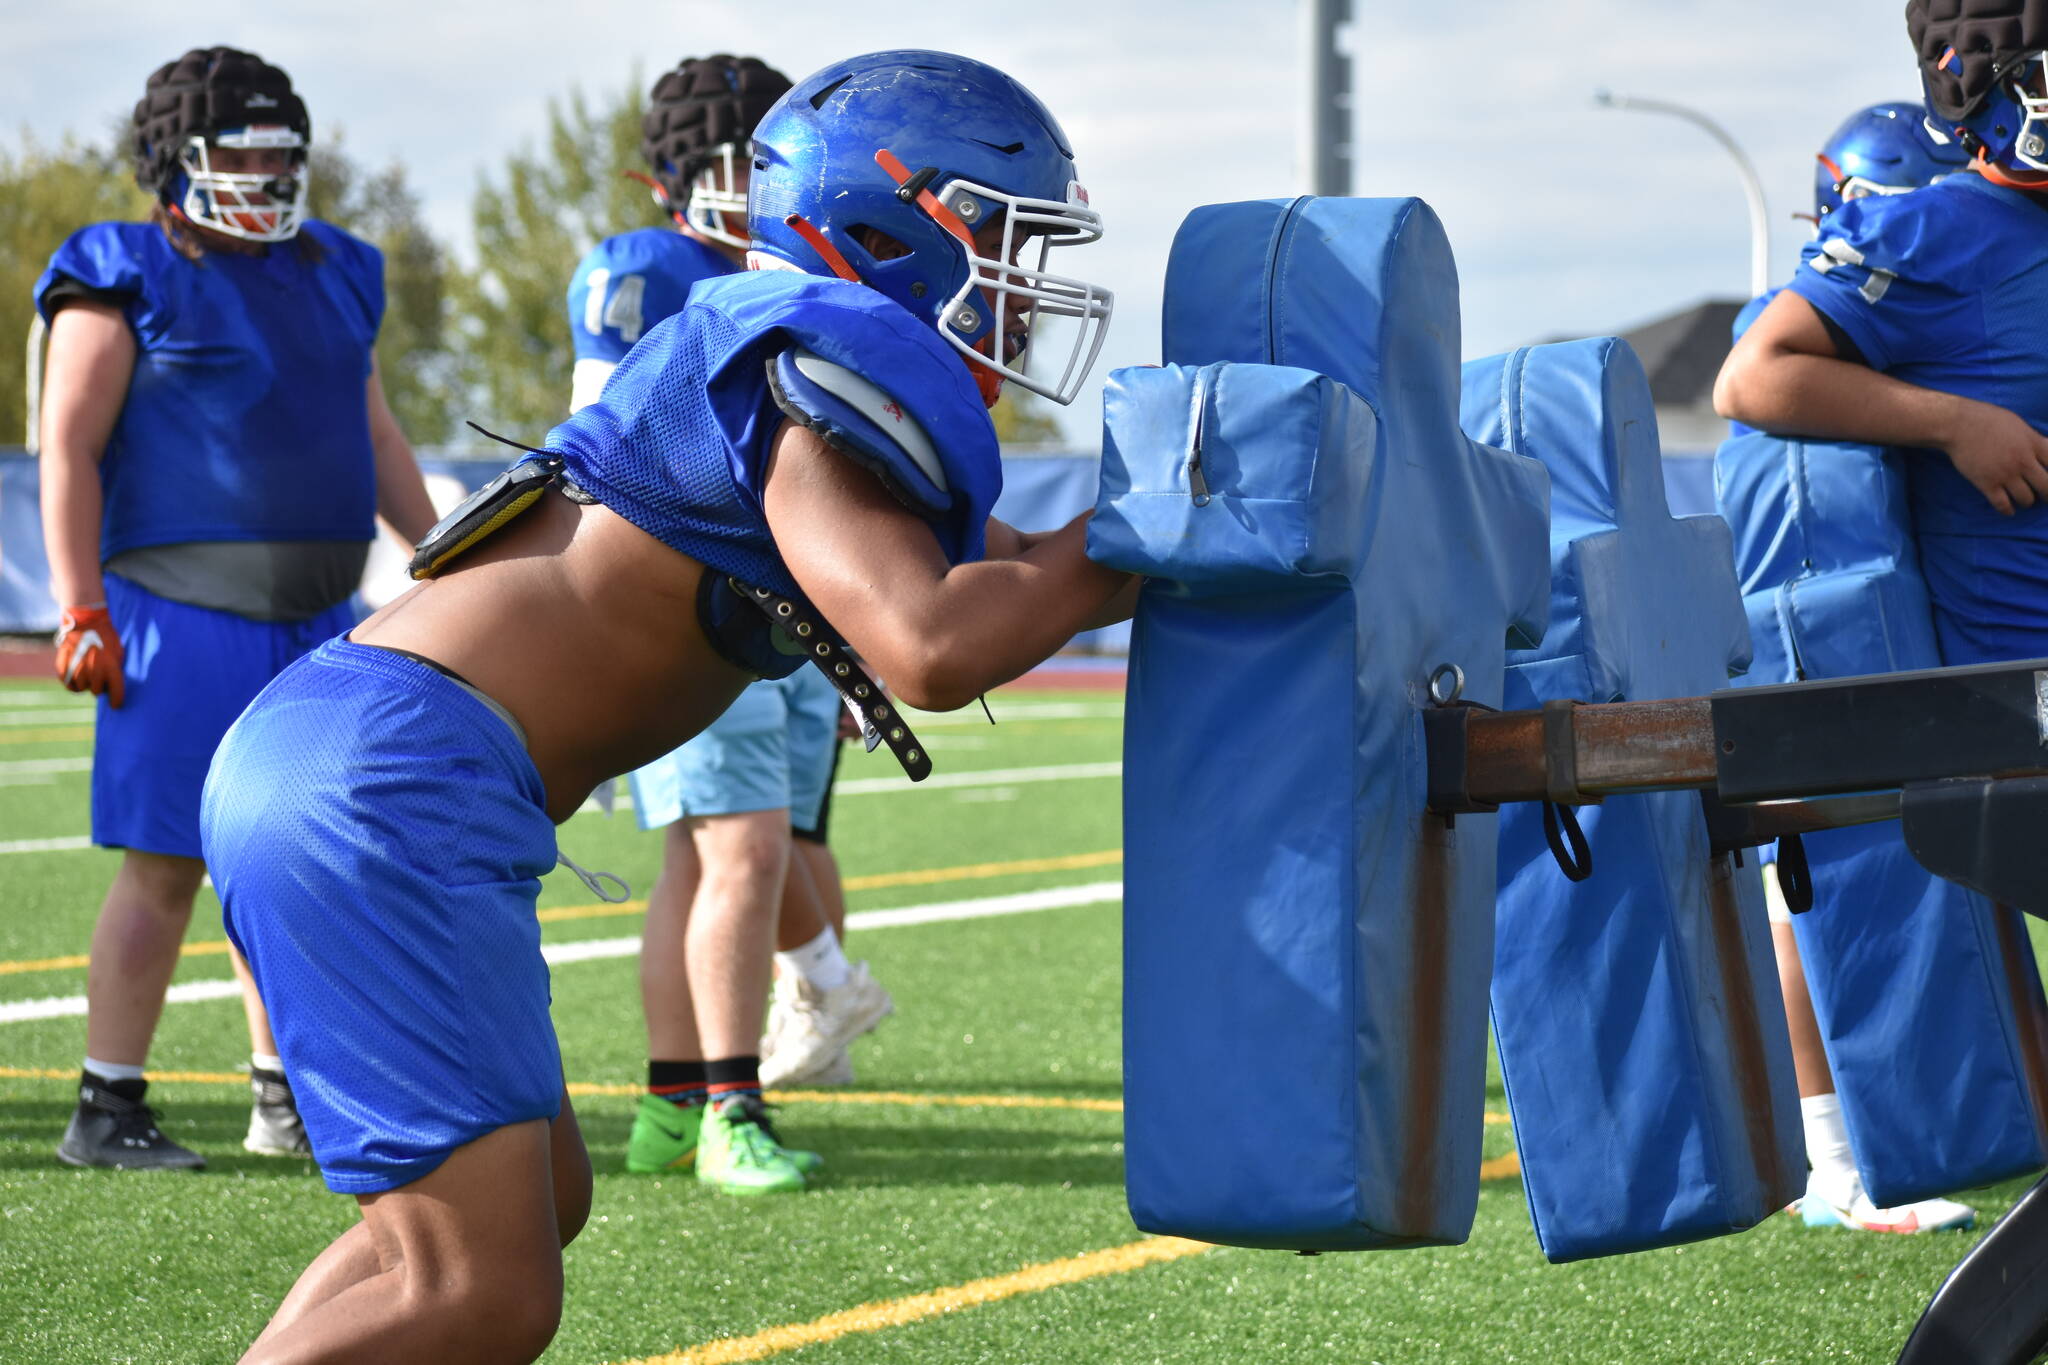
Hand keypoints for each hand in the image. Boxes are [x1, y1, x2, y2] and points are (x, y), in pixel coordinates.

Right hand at [54, 603, 123, 706]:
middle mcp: (94, 672)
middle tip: (101, 677)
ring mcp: (77, 670)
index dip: (116, 701)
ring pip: (82, 688)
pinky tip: (76, 679)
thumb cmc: (106, 637)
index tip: (116, 705)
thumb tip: (113, 686)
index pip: (115, 693)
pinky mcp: (63, 667)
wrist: (86, 622)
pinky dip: (72, 684)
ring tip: (88, 673)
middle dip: (100, 687)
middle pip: (97, 692)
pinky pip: (67, 684)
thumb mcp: (119, 653)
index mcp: (111, 668)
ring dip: (86, 684)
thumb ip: (116, 671)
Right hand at [1940, 398, 2047, 515]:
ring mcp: (2005, 474)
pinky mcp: (1987, 484)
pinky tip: (2009, 511)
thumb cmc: (1988, 420)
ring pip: (2026, 499)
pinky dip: (2007, 510)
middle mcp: (2023, 462)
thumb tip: (2046, 448)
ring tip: (2024, 500)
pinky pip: (2002, 504)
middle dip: (2047, 494)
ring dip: (2027, 501)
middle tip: (2043, 495)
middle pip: (2046, 487)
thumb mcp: (2019, 425)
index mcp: (2033, 444)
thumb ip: (2034, 439)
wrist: (1959, 425)